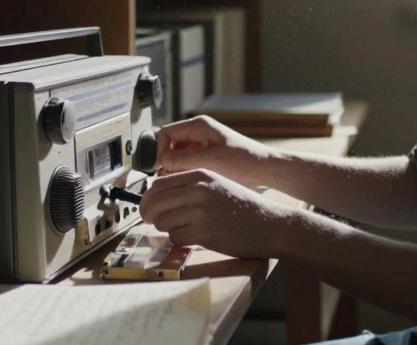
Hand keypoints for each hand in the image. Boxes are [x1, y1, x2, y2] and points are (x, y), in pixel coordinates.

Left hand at [139, 168, 291, 259]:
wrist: (270, 224)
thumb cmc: (243, 206)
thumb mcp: (217, 184)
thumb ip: (189, 186)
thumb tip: (157, 195)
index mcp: (200, 175)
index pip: (158, 185)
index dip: (147, 199)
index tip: (146, 208)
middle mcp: (198, 190)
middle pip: (155, 203)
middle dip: (149, 216)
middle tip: (151, 222)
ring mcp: (200, 211)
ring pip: (163, 222)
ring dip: (168, 229)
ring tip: (184, 229)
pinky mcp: (204, 233)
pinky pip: (176, 238)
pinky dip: (180, 241)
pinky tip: (194, 238)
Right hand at [156, 115, 273, 188]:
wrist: (263, 170)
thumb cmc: (244, 160)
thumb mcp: (212, 159)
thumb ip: (185, 159)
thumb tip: (162, 161)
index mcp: (199, 126)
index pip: (166, 132)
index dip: (158, 148)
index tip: (155, 165)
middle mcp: (197, 133)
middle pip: (168, 143)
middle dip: (162, 159)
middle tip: (160, 176)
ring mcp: (199, 146)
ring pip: (174, 154)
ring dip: (170, 167)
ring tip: (169, 181)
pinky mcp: (203, 158)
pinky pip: (183, 163)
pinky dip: (179, 172)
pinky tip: (179, 182)